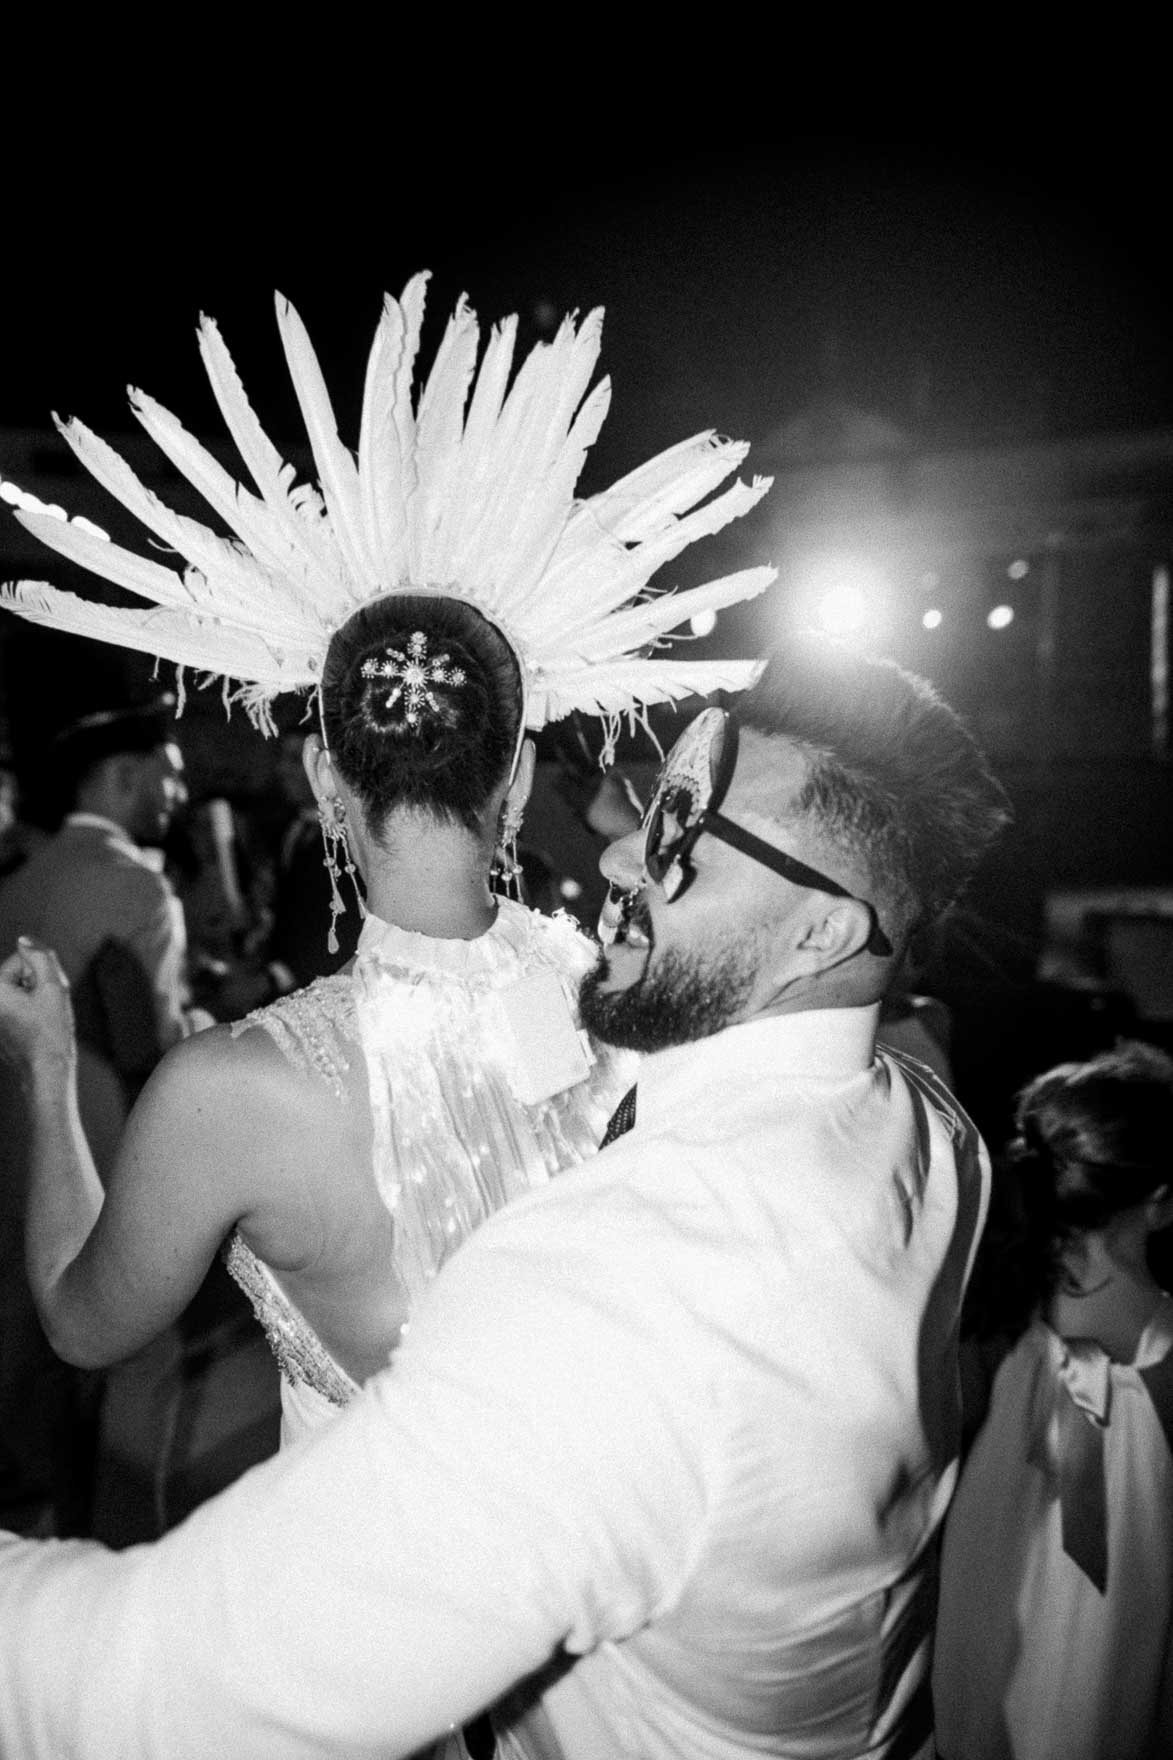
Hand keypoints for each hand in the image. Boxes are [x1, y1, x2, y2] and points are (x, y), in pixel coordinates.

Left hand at [0, 937, 77, 1075]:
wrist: (45, 1071)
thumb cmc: (49, 1033)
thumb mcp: (53, 987)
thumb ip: (40, 957)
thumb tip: (25, 941)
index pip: (21, 960)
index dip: (42, 972)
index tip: (49, 992)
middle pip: (16, 976)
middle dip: (36, 985)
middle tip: (49, 1006)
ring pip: (17, 993)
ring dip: (34, 999)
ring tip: (45, 1019)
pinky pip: (14, 1010)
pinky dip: (27, 1013)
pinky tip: (38, 1029)